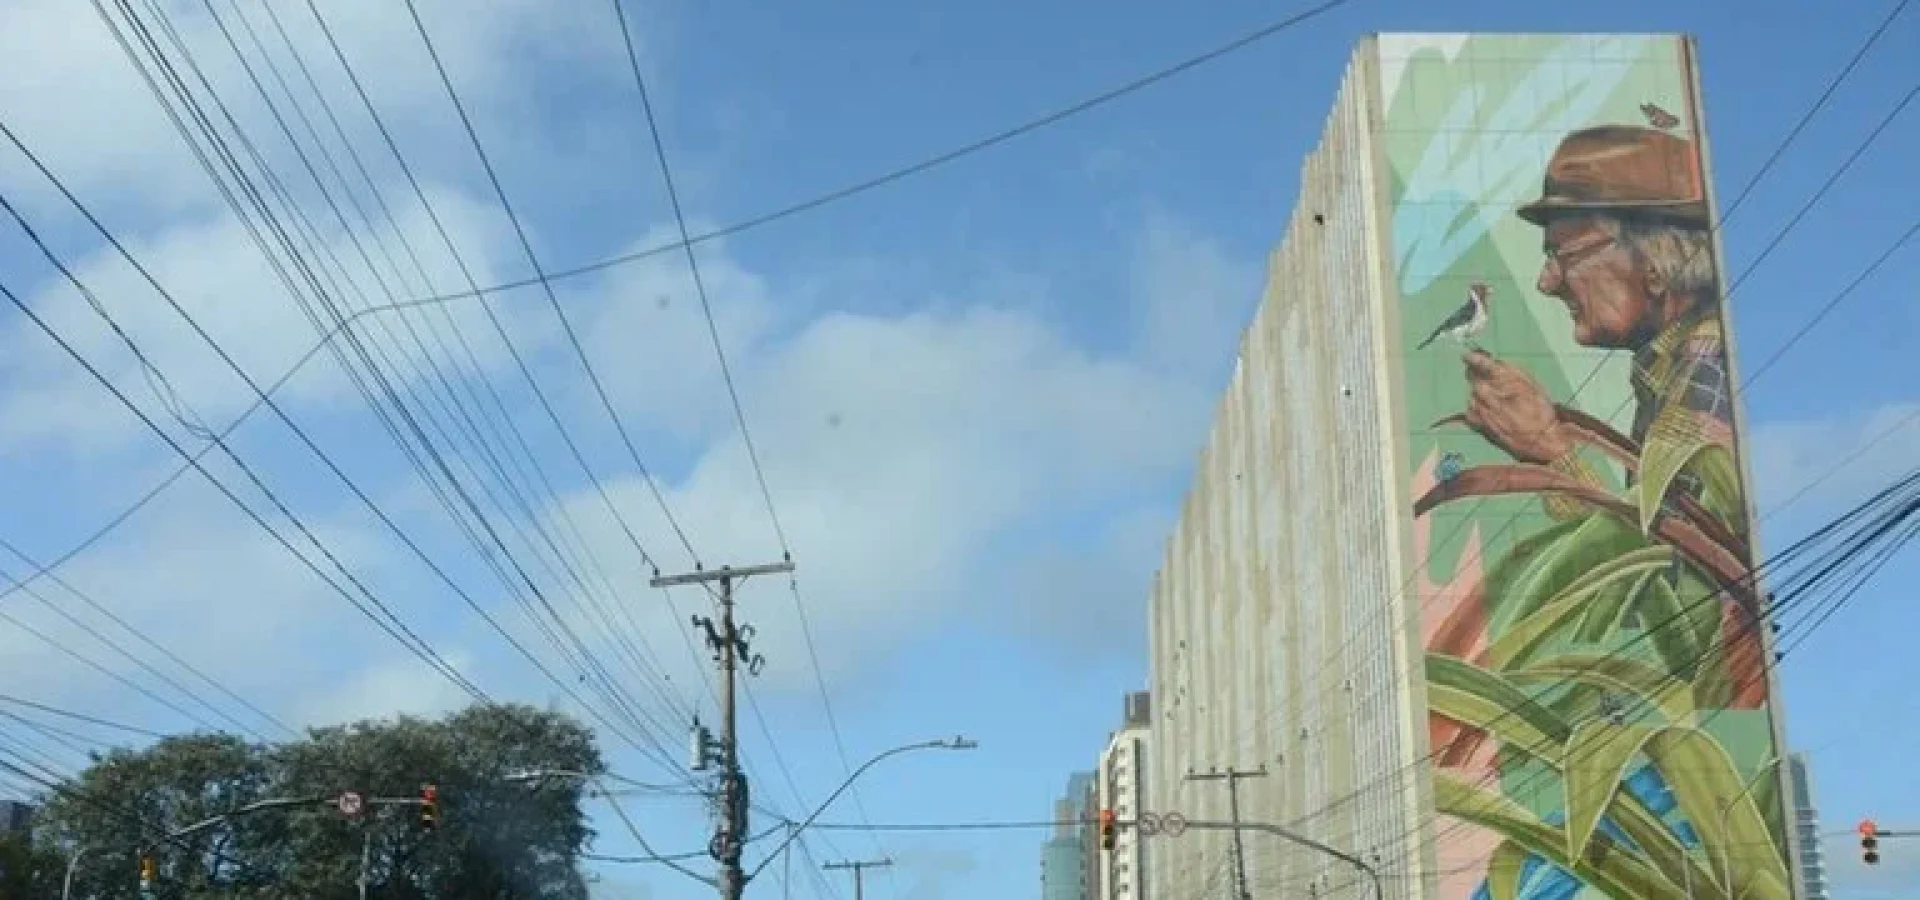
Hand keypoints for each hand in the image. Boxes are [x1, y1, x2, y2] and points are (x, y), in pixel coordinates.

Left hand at [1461, 350, 1573, 464]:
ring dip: (1478, 392)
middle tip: (1490, 379)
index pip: (1478, 362)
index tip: (1467, 356)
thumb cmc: (1540, 408)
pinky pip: (1470, 409)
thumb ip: (1509, 371)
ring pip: (1471, 392)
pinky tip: (1488, 410)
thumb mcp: (1530, 383)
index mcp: (1498, 377)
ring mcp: (1478, 407)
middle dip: (1478, 375)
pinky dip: (1476, 407)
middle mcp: (1484, 390)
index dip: (1472, 357)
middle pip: (1472, 376)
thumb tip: (1495, 363)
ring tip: (1493, 398)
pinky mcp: (1478, 421)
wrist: (1540, 437)